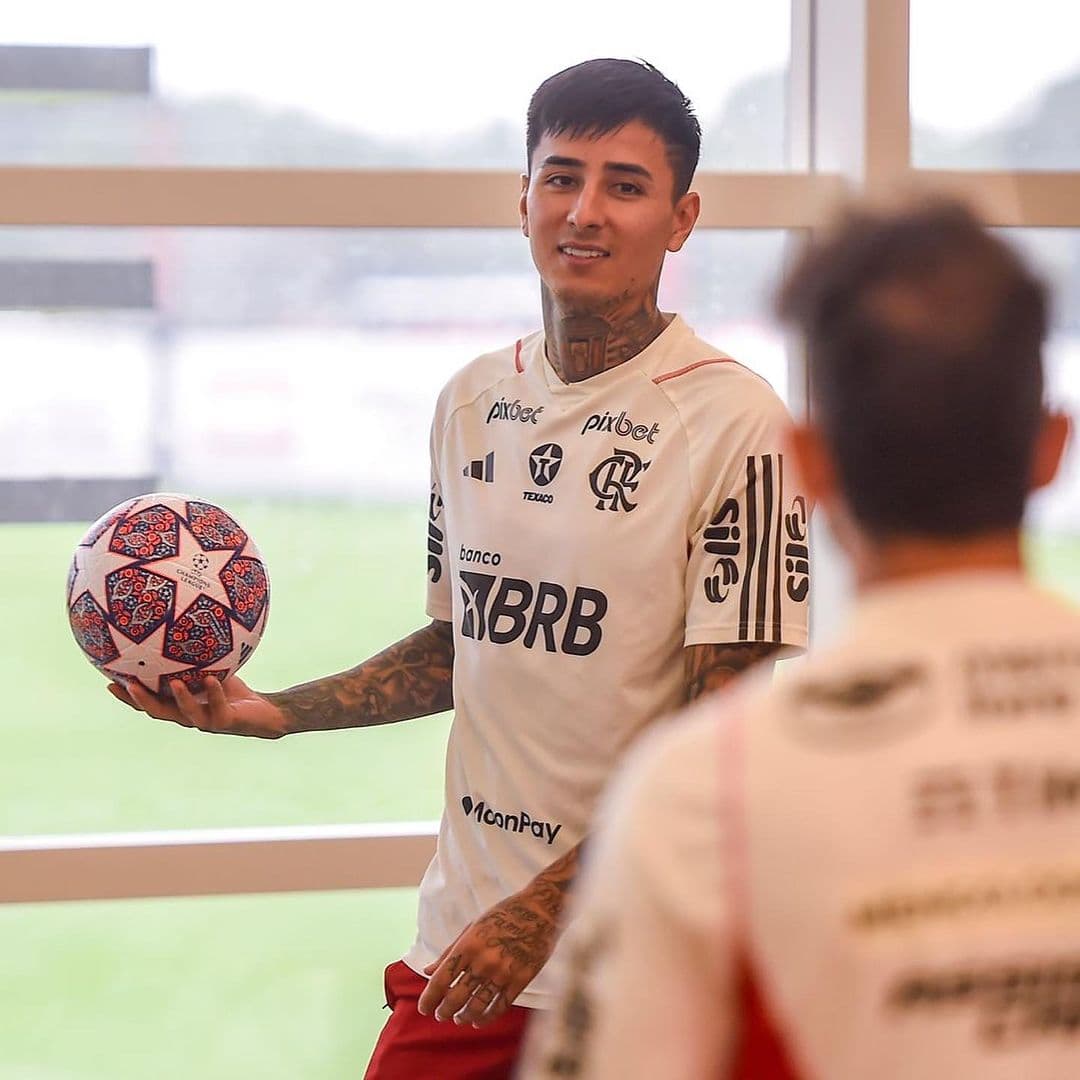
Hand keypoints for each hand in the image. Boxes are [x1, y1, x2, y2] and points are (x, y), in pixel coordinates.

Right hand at [108, 675, 290, 738]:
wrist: (262, 712)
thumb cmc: (233, 690)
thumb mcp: (212, 669)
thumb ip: (195, 657)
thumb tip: (182, 626)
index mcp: (179, 705)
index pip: (148, 702)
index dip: (128, 696)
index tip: (108, 681)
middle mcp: (188, 715)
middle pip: (158, 712)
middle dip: (141, 700)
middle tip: (127, 685)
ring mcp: (206, 721)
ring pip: (186, 714)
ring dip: (178, 699)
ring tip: (173, 684)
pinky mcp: (226, 721)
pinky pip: (218, 706)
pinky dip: (214, 693)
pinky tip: (211, 679)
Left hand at [417, 886, 559, 1027]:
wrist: (540, 910)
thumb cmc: (503, 915)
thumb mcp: (473, 927)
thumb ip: (451, 951)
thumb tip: (428, 972)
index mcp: (468, 944)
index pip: (441, 979)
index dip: (429, 998)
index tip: (424, 1008)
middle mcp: (483, 961)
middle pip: (456, 998)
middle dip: (444, 1011)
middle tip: (441, 1015)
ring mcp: (503, 972)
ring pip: (476, 1007)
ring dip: (464, 1017)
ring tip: (459, 1018)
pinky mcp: (521, 980)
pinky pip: (499, 1007)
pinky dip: (486, 1018)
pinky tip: (479, 1020)